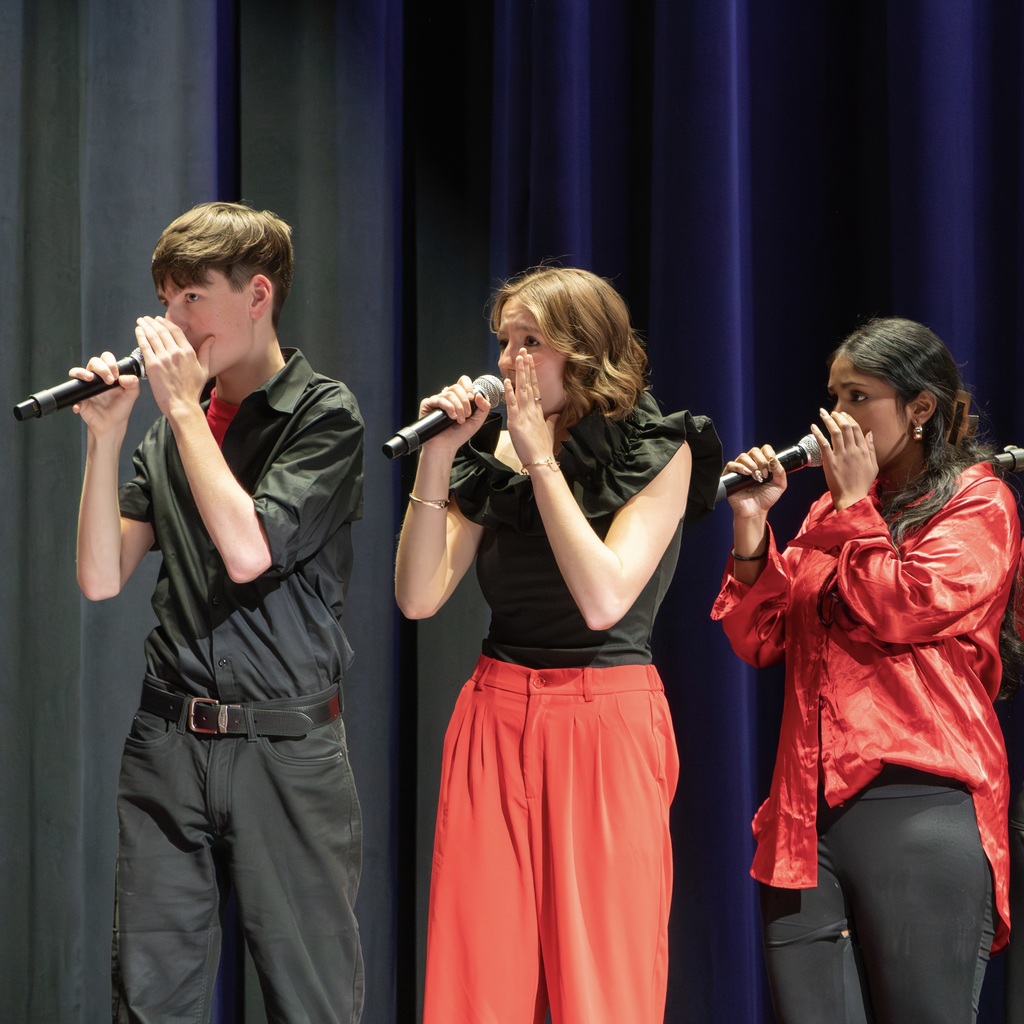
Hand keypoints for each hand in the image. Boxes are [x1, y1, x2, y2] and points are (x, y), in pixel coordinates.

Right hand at [70, 351, 139, 431]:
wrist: (113, 423)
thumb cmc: (121, 407)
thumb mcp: (132, 395)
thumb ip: (133, 384)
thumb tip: (124, 377)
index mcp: (108, 374)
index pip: (106, 358)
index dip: (110, 363)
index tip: (116, 375)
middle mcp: (96, 377)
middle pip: (93, 362)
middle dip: (101, 368)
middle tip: (109, 380)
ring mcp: (86, 387)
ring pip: (76, 372)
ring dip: (81, 372)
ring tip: (90, 379)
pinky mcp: (79, 398)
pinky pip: (72, 396)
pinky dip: (75, 401)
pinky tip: (80, 406)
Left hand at [134, 315, 209, 414]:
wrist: (182, 405)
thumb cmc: (192, 390)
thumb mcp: (204, 370)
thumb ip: (206, 352)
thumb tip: (211, 338)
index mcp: (188, 352)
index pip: (175, 331)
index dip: (166, 323)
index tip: (159, 320)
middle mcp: (176, 352)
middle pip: (162, 331)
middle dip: (153, 322)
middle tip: (146, 319)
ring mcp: (164, 358)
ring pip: (153, 336)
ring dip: (145, 326)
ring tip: (140, 321)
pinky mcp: (153, 365)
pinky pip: (145, 346)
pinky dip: (140, 336)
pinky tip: (138, 331)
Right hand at [416, 375, 491, 455]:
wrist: (446, 447)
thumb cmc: (458, 436)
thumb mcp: (477, 421)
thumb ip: (484, 408)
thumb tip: (479, 394)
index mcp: (458, 398)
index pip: (463, 382)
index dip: (468, 387)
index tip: (472, 399)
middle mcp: (447, 397)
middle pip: (456, 387)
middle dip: (464, 401)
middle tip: (467, 414)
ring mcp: (437, 400)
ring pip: (449, 393)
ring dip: (458, 407)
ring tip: (459, 420)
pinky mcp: (428, 404)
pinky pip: (439, 399)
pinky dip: (448, 407)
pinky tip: (451, 417)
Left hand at [505, 349, 557, 466]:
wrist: (541, 460)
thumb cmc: (543, 448)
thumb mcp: (548, 431)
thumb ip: (551, 420)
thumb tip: (555, 414)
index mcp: (538, 411)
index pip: (535, 387)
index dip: (532, 373)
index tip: (530, 360)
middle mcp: (532, 409)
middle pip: (529, 384)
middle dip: (526, 367)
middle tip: (524, 351)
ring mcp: (524, 414)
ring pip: (522, 389)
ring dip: (520, 373)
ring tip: (518, 358)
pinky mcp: (516, 422)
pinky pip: (512, 404)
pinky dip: (509, 392)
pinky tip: (507, 380)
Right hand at [724, 444, 787, 517]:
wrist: (755, 511)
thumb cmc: (766, 499)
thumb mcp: (779, 485)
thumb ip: (780, 471)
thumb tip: (773, 459)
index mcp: (763, 464)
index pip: (765, 449)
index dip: (768, 454)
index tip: (771, 465)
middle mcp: (751, 464)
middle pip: (754, 450)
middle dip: (761, 461)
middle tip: (764, 475)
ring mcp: (740, 469)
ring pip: (743, 456)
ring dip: (752, 465)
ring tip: (756, 477)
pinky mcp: (731, 476)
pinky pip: (732, 464)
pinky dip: (740, 467)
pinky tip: (747, 474)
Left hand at [811, 408, 875, 510]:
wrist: (852, 497)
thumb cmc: (862, 483)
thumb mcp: (873, 465)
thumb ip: (871, 448)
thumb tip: (869, 433)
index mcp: (863, 450)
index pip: (856, 429)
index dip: (849, 419)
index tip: (843, 414)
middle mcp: (853, 450)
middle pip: (846, 427)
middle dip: (838, 417)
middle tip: (832, 412)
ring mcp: (841, 455)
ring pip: (835, 432)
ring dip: (828, 421)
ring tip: (823, 414)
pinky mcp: (830, 462)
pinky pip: (823, 444)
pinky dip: (818, 433)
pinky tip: (813, 426)